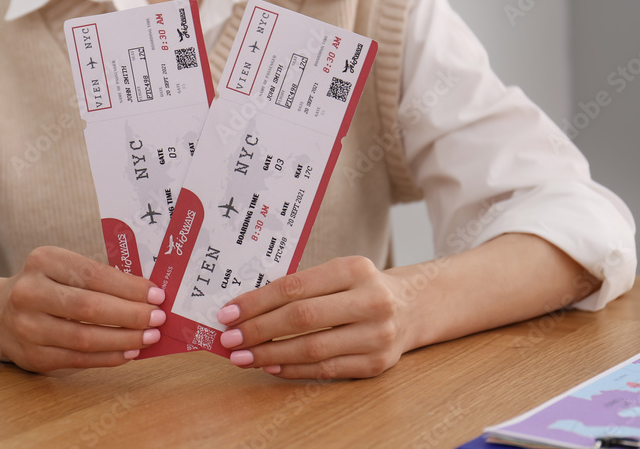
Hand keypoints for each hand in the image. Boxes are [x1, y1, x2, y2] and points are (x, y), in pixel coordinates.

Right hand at [0, 246, 165, 372]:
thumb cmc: (44, 286)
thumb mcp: (62, 268)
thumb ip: (98, 277)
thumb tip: (147, 294)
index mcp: (43, 261)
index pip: (93, 274)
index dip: (128, 287)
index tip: (156, 294)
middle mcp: (30, 292)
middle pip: (89, 307)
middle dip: (131, 314)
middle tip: (158, 318)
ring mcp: (28, 327)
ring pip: (85, 338)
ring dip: (124, 340)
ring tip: (149, 337)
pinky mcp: (33, 356)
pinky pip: (78, 359)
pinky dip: (108, 357)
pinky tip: (129, 353)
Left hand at [216, 256, 408, 379]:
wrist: (411, 307)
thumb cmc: (359, 287)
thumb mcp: (337, 273)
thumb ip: (300, 286)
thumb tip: (245, 308)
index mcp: (355, 269)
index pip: (295, 287)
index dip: (257, 301)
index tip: (228, 312)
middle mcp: (371, 301)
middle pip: (301, 318)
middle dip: (258, 330)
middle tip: (229, 338)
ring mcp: (377, 335)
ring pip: (312, 349)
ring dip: (270, 355)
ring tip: (243, 356)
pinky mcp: (377, 363)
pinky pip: (326, 369)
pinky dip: (293, 369)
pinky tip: (271, 366)